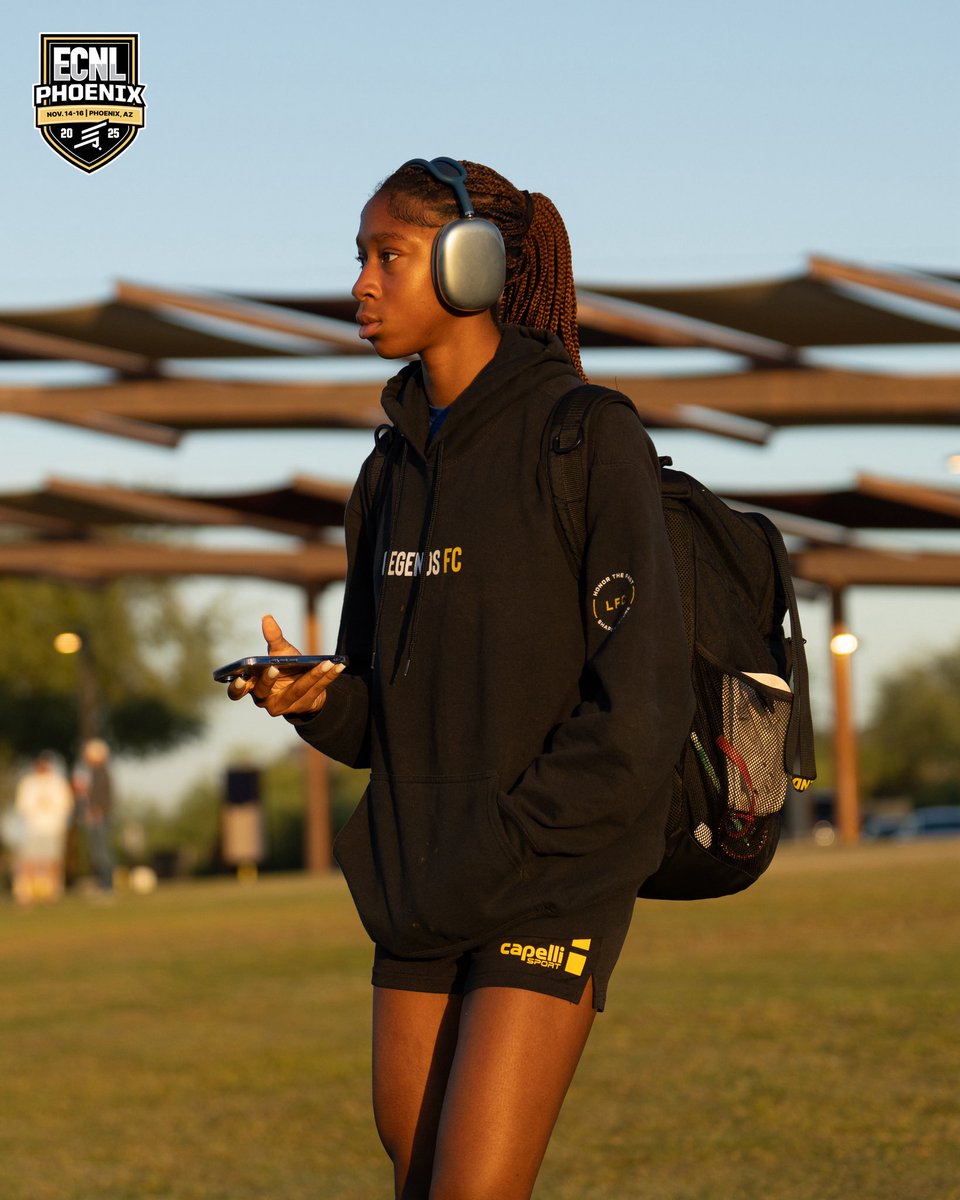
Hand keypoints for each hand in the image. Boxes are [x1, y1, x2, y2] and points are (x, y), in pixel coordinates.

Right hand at [227, 614, 345, 716]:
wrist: (306, 684)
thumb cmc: (286, 667)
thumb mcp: (280, 652)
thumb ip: (274, 637)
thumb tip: (267, 617)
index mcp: (253, 686)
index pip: (237, 692)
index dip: (237, 688)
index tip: (241, 679)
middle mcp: (265, 699)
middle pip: (263, 693)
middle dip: (268, 681)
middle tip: (275, 667)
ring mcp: (284, 705)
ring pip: (296, 691)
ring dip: (312, 676)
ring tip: (325, 663)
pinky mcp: (303, 706)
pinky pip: (316, 690)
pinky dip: (328, 677)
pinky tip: (338, 665)